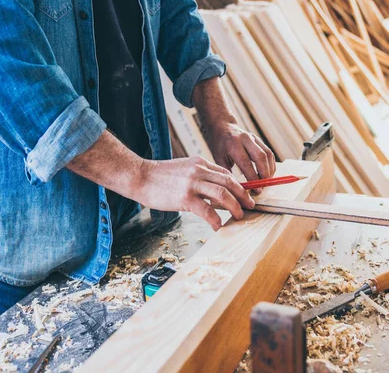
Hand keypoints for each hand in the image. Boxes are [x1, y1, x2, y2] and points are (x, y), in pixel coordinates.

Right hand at [132, 156, 254, 229]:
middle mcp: (199, 171)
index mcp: (200, 163)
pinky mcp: (184, 198)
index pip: (226, 173)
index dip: (239, 185)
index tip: (245, 195)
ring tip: (239, 216)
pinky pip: (207, 210)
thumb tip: (216, 192)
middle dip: (243, 195)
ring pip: (223, 194)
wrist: (139, 177)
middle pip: (229, 181)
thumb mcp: (184, 169)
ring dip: (235, 206)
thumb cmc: (160, 177)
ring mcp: (192, 183)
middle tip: (250, 206)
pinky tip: (218, 226)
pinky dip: (216, 219)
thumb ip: (200, 177)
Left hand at [203, 122, 275, 191]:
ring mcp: (254, 138)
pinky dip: (270, 165)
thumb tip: (239, 189)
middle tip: (263, 187)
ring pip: (268, 155)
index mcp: (233, 144)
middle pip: (261, 157)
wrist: (223, 127)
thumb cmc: (220, 145)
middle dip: (264, 174)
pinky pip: (269, 153)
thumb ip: (228, 173)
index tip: (256, 190)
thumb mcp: (219, 159)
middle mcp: (245, 139)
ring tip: (266, 182)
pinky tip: (267, 173)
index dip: (253, 177)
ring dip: (269, 170)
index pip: (246, 163)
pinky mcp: (259, 139)